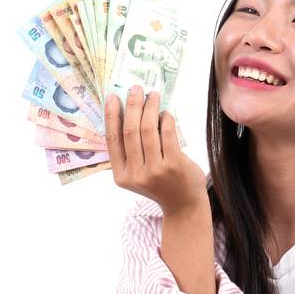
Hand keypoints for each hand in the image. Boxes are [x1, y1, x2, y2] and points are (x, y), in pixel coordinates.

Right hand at [105, 86, 206, 214]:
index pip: (112, 140)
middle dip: (132, 105)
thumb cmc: (160, 184)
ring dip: (150, 108)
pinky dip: (166, 119)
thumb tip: (127, 112)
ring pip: (148, 130)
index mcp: (122, 176)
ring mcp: (155, 171)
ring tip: (153, 96)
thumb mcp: (138, 173)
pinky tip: (166, 114)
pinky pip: (167, 134)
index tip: (112, 96)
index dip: (111, 116)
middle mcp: (136, 174)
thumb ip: (130, 151)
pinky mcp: (174, 164)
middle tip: (136, 89)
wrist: (183, 205)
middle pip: (130, 131)